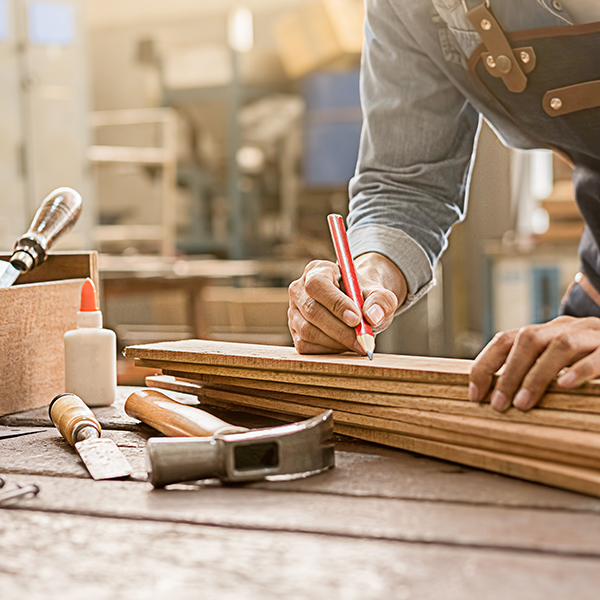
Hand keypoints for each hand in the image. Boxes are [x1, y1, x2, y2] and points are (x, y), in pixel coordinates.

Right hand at [288, 252, 406, 354]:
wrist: (356, 307)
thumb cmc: (365, 297)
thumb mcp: (379, 294)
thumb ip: (381, 301)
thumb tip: (372, 317)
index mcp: (317, 270)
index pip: (318, 285)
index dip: (336, 303)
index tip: (357, 319)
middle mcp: (299, 290)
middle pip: (312, 311)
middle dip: (340, 330)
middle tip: (363, 341)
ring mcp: (293, 312)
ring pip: (309, 332)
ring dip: (337, 342)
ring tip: (358, 342)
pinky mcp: (294, 332)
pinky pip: (306, 346)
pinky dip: (329, 350)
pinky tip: (344, 344)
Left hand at [469, 316, 599, 411]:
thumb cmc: (583, 357)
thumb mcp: (553, 360)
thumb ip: (529, 370)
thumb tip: (492, 397)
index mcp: (543, 332)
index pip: (505, 339)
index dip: (485, 364)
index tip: (475, 394)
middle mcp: (562, 328)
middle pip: (528, 340)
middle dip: (509, 373)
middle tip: (498, 405)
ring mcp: (589, 335)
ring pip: (559, 346)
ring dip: (537, 376)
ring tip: (523, 404)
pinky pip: (598, 356)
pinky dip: (581, 370)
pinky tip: (566, 386)